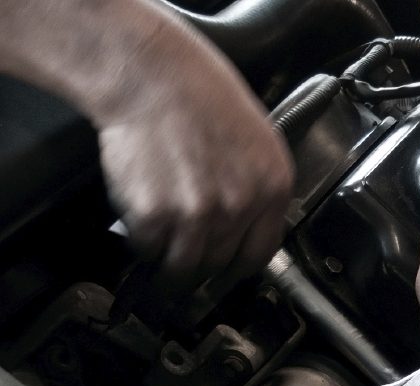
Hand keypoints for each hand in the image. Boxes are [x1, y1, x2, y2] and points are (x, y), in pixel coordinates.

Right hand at [97, 22, 292, 281]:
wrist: (151, 74)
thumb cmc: (199, 96)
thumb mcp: (257, 143)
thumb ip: (257, 192)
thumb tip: (245, 234)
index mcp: (272, 189)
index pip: (260, 255)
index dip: (237, 269)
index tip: (223, 273)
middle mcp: (240, 206)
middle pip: (219, 265)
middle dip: (200, 267)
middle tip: (183, 259)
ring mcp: (198, 213)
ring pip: (184, 268)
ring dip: (169, 268)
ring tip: (160, 254)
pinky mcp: (156, 215)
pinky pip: (149, 249)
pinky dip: (142, 244)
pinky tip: (142, 224)